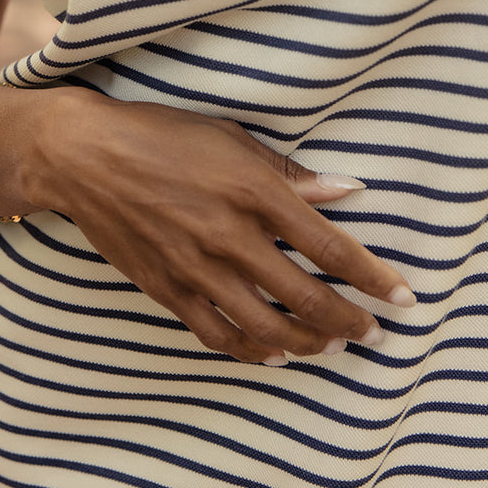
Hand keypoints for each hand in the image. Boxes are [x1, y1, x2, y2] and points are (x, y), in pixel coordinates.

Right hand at [23, 93, 414, 364]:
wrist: (83, 155)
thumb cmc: (162, 135)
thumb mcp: (231, 138)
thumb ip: (290, 173)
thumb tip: (347, 190)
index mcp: (254, 191)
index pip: (330, 247)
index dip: (373, 279)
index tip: (404, 298)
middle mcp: (230, 236)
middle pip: (307, 297)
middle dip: (350, 321)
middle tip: (375, 333)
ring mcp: (196, 268)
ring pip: (266, 327)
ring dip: (308, 342)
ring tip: (332, 345)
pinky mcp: (167, 289)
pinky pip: (217, 334)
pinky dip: (252, 350)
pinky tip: (275, 353)